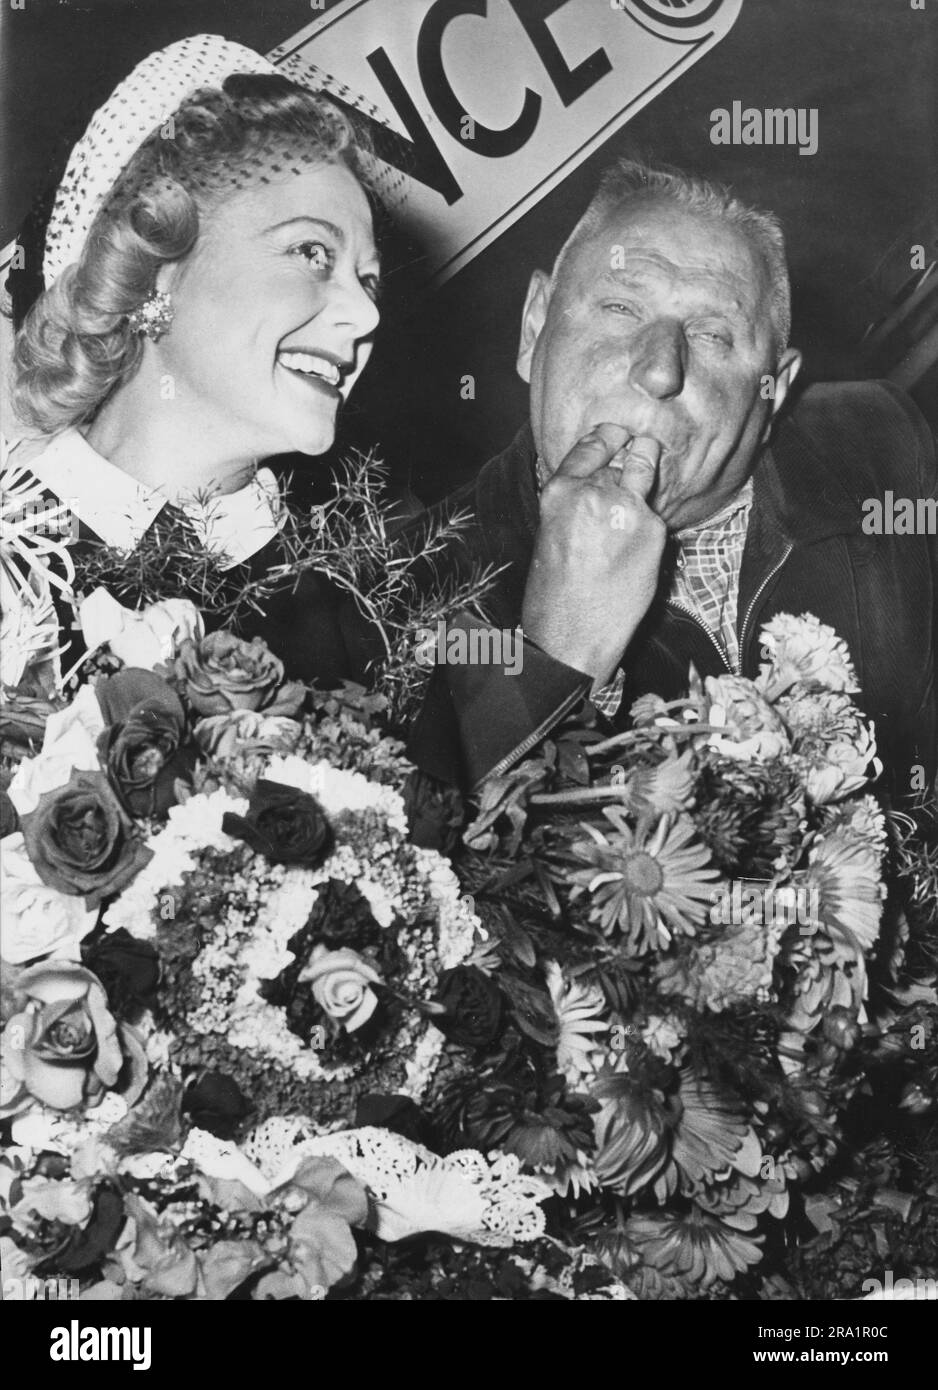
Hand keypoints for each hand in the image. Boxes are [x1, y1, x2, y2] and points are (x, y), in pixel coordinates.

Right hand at [522, 424, 665, 684]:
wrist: (573, 636)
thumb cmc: (554, 596)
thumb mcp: (550, 536)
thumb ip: (574, 505)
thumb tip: (598, 487)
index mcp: (559, 493)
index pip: (589, 447)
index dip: (606, 436)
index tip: (616, 432)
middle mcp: (594, 494)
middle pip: (621, 456)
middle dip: (631, 451)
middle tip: (641, 445)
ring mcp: (628, 509)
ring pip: (645, 470)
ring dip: (649, 463)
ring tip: (651, 458)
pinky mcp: (654, 530)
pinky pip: (655, 512)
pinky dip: (652, 517)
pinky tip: (642, 535)